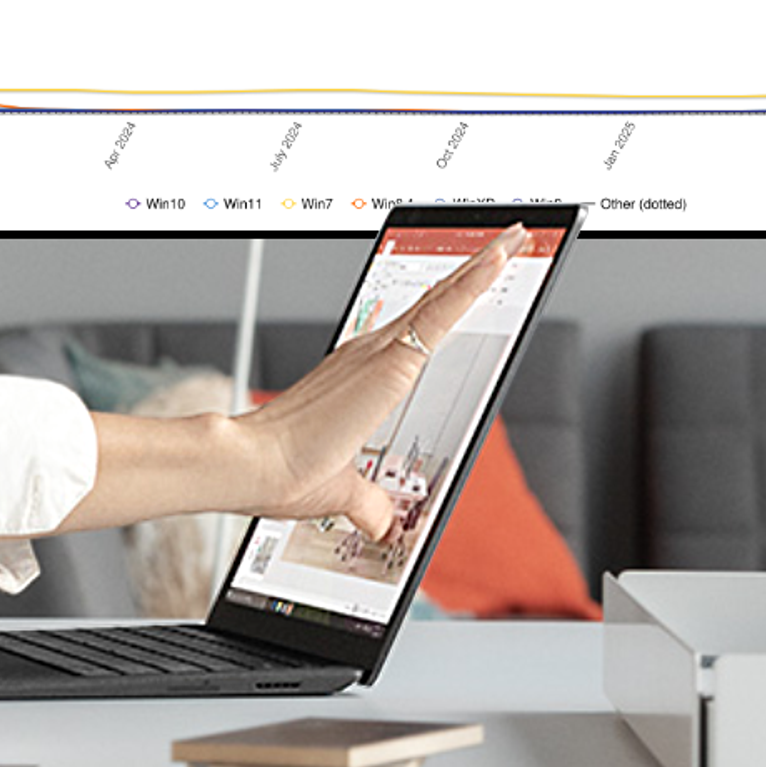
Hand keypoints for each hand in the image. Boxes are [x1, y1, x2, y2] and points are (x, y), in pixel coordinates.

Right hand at [226, 223, 523, 540]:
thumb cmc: (282, 472)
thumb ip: (371, 506)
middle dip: (472, 271)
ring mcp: (378, 353)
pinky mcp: (391, 363)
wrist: (254, 466)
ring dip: (479, 268)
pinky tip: (498, 262)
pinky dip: (472, 284)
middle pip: (434, 302)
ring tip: (512, 240)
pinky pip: (442, 314)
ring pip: (442, 298)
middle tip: (505, 243)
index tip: (471, 281)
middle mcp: (368, 353)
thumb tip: (386, 525)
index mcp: (358, 374)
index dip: (446, 302)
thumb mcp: (344, 493)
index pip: (415, 329)